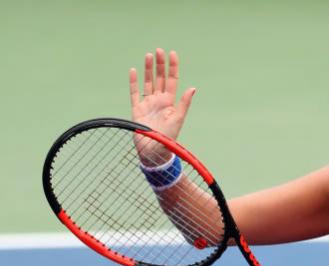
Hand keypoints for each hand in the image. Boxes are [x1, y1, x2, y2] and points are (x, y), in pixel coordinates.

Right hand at [129, 48, 195, 164]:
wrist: (154, 151)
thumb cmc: (169, 138)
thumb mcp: (178, 119)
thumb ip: (184, 103)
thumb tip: (193, 88)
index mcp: (170, 102)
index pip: (172, 80)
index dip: (173, 67)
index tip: (173, 54)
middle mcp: (159, 101)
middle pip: (159, 78)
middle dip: (160, 64)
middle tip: (159, 50)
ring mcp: (148, 104)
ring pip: (148, 82)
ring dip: (148, 69)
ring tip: (149, 55)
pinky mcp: (136, 109)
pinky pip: (134, 93)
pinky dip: (133, 82)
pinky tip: (133, 71)